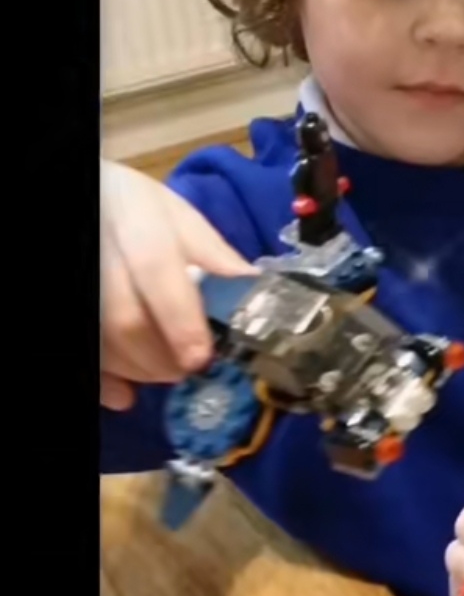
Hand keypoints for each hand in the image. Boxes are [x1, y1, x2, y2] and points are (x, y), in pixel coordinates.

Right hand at [101, 160, 255, 410]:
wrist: (94, 202)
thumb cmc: (138, 212)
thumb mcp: (178, 219)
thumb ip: (214, 255)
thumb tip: (255, 294)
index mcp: (136, 220)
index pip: (155, 272)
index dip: (180, 323)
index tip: (201, 357)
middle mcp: (100, 252)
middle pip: (125, 320)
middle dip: (162, 359)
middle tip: (187, 368)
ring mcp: (83, 284)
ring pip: (104, 341)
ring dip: (139, 370)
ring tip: (165, 369)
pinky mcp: (75, 308)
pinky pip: (86, 352)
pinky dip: (104, 382)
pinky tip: (123, 394)